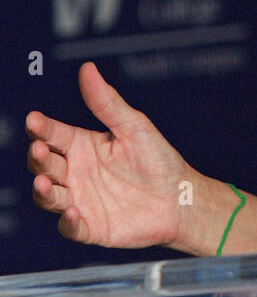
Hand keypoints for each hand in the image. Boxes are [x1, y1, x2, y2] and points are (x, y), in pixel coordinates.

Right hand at [26, 61, 195, 248]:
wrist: (182, 199)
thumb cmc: (158, 160)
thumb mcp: (134, 126)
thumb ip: (107, 103)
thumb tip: (88, 69)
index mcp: (82, 146)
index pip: (53, 135)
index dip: (41, 128)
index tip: (34, 120)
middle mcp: (76, 173)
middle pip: (45, 165)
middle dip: (38, 158)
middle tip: (39, 149)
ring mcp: (81, 200)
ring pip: (50, 196)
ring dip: (43, 191)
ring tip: (44, 183)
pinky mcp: (91, 226)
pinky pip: (72, 226)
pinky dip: (68, 221)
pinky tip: (72, 212)